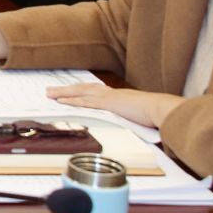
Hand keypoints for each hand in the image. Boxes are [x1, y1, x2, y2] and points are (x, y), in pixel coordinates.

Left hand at [49, 83, 180, 128]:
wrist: (162, 109)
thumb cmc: (155, 114)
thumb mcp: (139, 116)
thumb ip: (129, 118)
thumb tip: (127, 124)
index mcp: (118, 96)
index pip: (94, 92)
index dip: (80, 91)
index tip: (69, 92)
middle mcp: (112, 94)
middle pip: (83, 89)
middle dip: (66, 89)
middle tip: (50, 90)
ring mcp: (109, 97)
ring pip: (81, 92)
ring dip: (64, 93)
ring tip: (50, 94)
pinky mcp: (109, 104)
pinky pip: (86, 102)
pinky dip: (72, 101)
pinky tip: (62, 102)